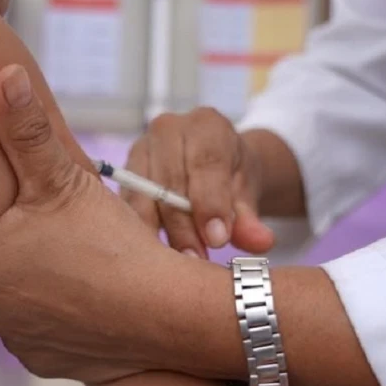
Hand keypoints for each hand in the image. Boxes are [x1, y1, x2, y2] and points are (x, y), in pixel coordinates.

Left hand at [0, 65, 182, 382]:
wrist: (161, 316)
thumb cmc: (112, 245)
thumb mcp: (65, 178)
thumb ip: (25, 129)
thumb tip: (0, 76)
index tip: (2, 191)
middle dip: (3, 238)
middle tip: (39, 223)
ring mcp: (12, 337)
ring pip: (6, 293)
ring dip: (23, 276)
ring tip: (60, 256)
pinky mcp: (39, 358)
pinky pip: (31, 326)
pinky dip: (46, 308)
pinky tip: (72, 290)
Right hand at [123, 108, 274, 257]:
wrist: (213, 166)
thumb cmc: (230, 177)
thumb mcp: (247, 194)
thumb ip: (250, 218)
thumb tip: (260, 242)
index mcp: (206, 124)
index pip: (206, 162)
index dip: (210, 203)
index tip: (217, 240)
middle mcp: (168, 128)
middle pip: (171, 181)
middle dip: (184, 226)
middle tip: (197, 260)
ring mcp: (141, 148)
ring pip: (145, 194)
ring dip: (160, 232)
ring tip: (177, 262)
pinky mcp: (124, 172)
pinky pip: (128, 205)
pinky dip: (141, 230)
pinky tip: (155, 254)